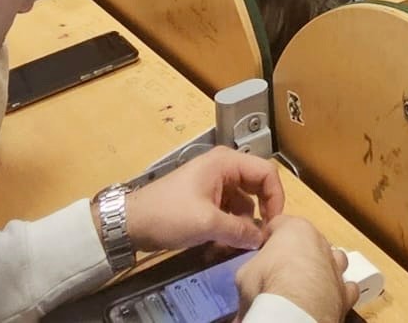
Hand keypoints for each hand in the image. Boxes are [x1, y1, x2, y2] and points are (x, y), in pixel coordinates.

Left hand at [122, 148, 283, 254]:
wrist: (132, 222)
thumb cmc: (168, 214)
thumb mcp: (207, 223)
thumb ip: (239, 230)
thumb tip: (261, 239)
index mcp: (226, 162)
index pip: (267, 172)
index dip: (276, 197)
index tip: (272, 225)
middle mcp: (224, 168)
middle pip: (257, 187)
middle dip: (259, 213)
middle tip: (259, 238)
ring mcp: (215, 183)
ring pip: (244, 203)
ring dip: (243, 224)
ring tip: (236, 245)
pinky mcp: (207, 199)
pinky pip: (230, 211)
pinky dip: (231, 226)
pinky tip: (223, 244)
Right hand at [236, 217, 359, 322]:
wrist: (295, 313)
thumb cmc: (268, 283)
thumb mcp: (246, 271)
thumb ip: (253, 266)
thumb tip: (251, 278)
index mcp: (295, 229)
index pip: (280, 223)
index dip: (268, 238)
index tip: (261, 252)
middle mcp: (321, 243)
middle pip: (309, 241)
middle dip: (297, 252)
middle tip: (281, 270)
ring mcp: (336, 267)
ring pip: (334, 260)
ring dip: (323, 268)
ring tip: (307, 283)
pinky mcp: (346, 293)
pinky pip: (346, 288)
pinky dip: (337, 291)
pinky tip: (326, 299)